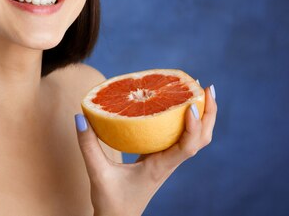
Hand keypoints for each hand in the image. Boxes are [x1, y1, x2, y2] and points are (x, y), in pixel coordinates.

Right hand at [75, 85, 216, 215]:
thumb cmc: (111, 202)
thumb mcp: (97, 173)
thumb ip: (88, 146)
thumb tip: (80, 116)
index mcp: (160, 168)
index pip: (187, 147)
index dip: (193, 126)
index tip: (191, 105)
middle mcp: (169, 163)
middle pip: (201, 140)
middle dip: (209, 114)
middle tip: (206, 86)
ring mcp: (166, 161)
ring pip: (194, 139)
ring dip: (202, 116)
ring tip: (197, 91)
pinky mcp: (159, 158)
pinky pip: (180, 137)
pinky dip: (185, 121)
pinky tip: (175, 106)